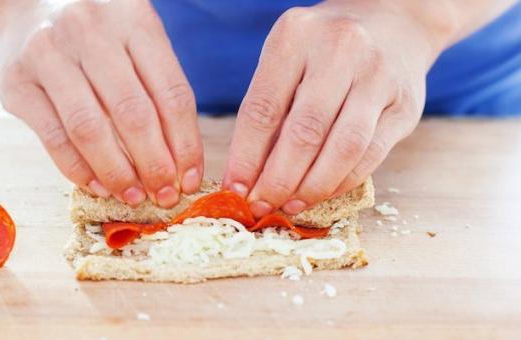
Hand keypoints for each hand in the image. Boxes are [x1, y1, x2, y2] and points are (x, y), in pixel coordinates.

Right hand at [0, 0, 202, 206]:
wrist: (22, 3)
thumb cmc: (94, 31)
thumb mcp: (132, 36)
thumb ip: (156, 85)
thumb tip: (178, 161)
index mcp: (132, 18)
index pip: (171, 92)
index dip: (185, 144)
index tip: (189, 178)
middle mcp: (88, 30)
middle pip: (133, 114)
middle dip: (154, 165)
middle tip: (164, 195)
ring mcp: (47, 54)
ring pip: (90, 129)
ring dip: (117, 173)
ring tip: (133, 197)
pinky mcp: (14, 82)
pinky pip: (54, 138)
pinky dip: (79, 170)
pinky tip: (98, 186)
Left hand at [223, 0, 444, 216]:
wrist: (392, 24)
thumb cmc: (322, 52)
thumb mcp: (287, 61)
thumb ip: (270, 112)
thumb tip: (248, 177)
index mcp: (296, 36)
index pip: (263, 108)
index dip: (246, 157)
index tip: (234, 189)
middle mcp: (340, 50)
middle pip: (304, 132)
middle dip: (278, 180)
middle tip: (261, 206)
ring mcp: (378, 76)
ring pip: (342, 148)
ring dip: (311, 187)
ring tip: (289, 206)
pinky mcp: (406, 104)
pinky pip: (370, 155)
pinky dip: (341, 182)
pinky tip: (320, 194)